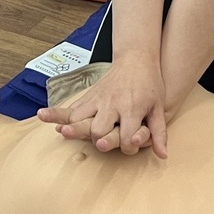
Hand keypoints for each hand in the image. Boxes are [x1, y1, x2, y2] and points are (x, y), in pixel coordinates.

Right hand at [36, 53, 168, 157]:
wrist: (136, 59)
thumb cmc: (150, 84)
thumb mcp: (158, 108)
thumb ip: (159, 133)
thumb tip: (163, 155)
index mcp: (132, 108)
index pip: (126, 138)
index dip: (129, 147)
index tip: (131, 146)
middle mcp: (112, 103)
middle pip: (98, 130)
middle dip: (99, 141)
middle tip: (102, 143)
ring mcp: (98, 98)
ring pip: (80, 117)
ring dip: (74, 128)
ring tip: (64, 133)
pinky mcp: (90, 94)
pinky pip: (73, 107)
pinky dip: (61, 115)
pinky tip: (50, 120)